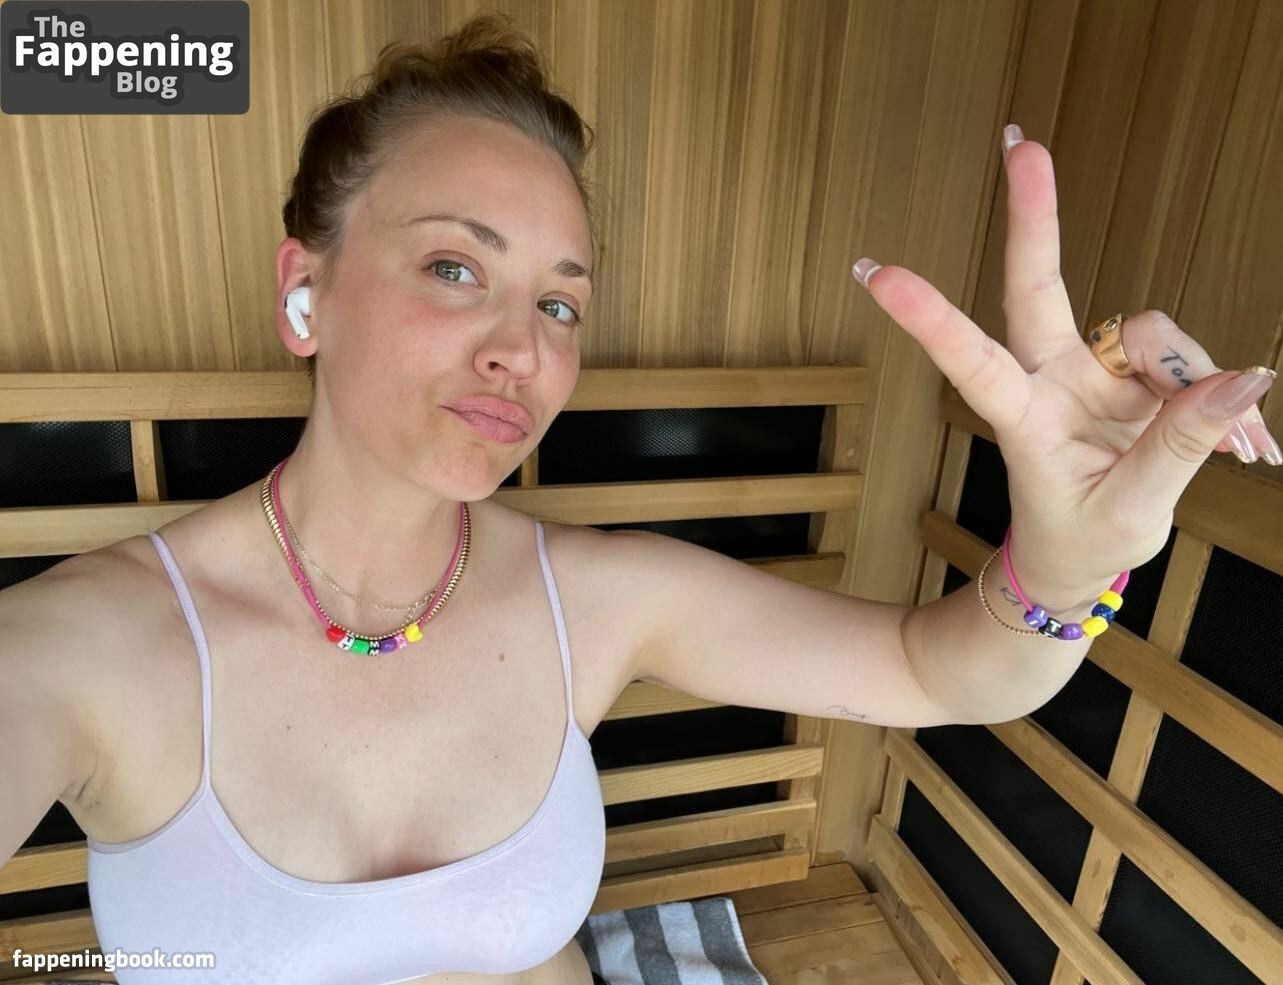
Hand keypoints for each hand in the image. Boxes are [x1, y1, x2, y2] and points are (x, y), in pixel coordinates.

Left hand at [850, 124, 1277, 599]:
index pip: (972, 360)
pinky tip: (1249, 445)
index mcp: (1022, 419)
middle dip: (1033, 216)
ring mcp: (1092, 373)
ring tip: (1238, 449)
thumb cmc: (1080, 542)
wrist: (1078, 563)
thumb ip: (1180, 445)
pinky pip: (1188, 359)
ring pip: (1151, 333)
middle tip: (1021, 144)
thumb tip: (1242, 379)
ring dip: (1198, 379)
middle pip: (1038, 287)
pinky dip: (1222, 398)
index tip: (877, 273)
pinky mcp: (1133, 376)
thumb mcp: (1128, 511)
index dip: (931, 317)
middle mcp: (1049, 381)